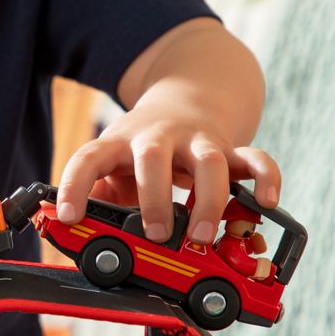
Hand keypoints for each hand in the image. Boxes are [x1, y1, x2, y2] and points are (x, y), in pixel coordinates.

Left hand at [53, 102, 280, 244]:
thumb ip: (96, 196)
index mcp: (118, 144)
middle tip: (158, 235)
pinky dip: (266, 179)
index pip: (88, 159)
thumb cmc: (141, 147)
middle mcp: (157, 138)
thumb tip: (73, 234)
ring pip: (209, 161)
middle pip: (153, 157)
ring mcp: (196, 141)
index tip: (68, 216)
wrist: (186, 98)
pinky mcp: (230, 149)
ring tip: (202, 237)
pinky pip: (255, 159)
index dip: (74, 186)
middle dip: (155, 198)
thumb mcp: (111, 164)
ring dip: (207, 201)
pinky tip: (267, 203)